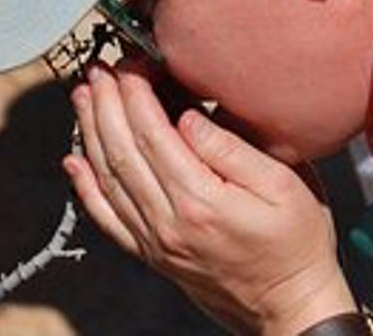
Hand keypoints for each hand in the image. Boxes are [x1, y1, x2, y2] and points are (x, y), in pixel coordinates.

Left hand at [67, 66, 354, 335]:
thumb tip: (188, 118)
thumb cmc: (297, 244)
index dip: (135, 94)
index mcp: (200, 200)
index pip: (152, 134)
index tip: (131, 64)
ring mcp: (156, 242)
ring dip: (92, 133)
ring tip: (85, 97)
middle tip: (100, 69)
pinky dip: (86, 188)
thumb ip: (231, 149)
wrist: (291, 307)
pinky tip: (75, 162)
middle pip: (123, 152)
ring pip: (109, 180)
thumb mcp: (285, 186)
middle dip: (107, 104)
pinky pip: (108, 219)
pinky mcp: (153, 254)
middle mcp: (168, 223)